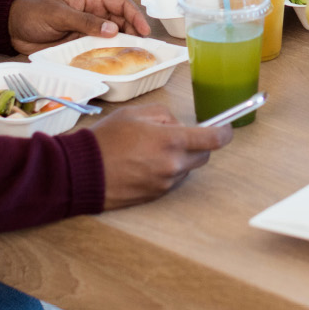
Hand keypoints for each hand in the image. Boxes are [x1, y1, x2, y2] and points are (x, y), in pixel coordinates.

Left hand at [7, 0, 150, 54]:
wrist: (11, 27)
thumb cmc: (33, 11)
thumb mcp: (59, 13)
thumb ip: (85, 20)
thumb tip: (113, 29)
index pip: (120, 4)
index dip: (135, 16)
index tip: (144, 31)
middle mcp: (93, 14)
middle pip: (120, 22)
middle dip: (133, 34)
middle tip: (143, 50)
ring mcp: (87, 31)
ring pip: (111, 38)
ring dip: (122, 46)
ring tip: (133, 58)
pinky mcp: (79, 45)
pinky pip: (97, 50)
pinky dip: (107, 56)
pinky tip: (114, 64)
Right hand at [92, 104, 231, 209]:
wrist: (82, 172)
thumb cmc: (105, 140)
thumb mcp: (135, 113)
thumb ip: (164, 115)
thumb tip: (177, 125)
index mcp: (171, 140)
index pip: (213, 139)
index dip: (224, 132)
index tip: (226, 128)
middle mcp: (173, 164)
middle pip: (203, 155)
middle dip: (197, 144)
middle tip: (176, 136)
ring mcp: (165, 182)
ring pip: (186, 168)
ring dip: (179, 158)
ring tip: (151, 150)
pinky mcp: (156, 195)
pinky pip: (171, 180)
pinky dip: (166, 171)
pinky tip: (144, 164)